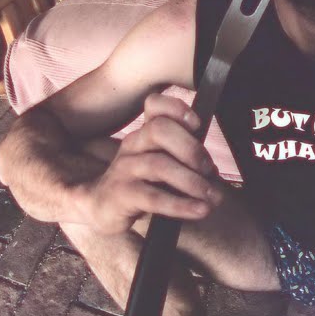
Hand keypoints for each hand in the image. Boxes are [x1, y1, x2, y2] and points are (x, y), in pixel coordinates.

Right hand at [81, 92, 224, 234]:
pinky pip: (154, 197)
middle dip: (190, 148)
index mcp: (145, 133)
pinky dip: (181, 205)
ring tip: (212, 197)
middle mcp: (133, 144)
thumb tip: (213, 172)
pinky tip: (199, 210)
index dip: (177, 109)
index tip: (197, 124)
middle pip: (159, 130)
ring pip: (159, 165)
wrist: (101, 207)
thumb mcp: (161, 165)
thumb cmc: (140, 183)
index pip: (154, 105)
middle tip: (209, 170)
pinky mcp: (121, 194)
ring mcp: (124, 168)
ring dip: (192, 182)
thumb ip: (185, 162)